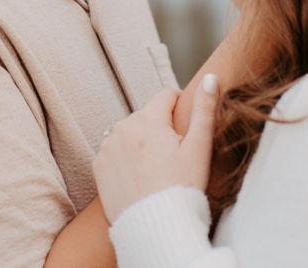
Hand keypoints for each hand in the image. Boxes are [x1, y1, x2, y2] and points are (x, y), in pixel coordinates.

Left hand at [93, 75, 218, 223]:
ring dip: (142, 142)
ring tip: (157, 170)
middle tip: (173, 158)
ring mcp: (108, 145)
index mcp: (149, 118)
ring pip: (131, 133)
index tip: (185, 133)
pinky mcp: (98, 165)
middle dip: (160, 129)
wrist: (155, 230)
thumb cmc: (183, 189)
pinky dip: (125, 159)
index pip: (166, 96)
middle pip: (148, 116)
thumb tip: (210, 76)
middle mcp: (123, 126)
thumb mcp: (199, 148)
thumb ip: (204, 109)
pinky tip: (139, 177)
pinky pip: (115, 151)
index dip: (180, 110)